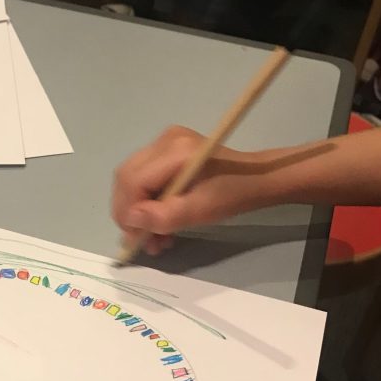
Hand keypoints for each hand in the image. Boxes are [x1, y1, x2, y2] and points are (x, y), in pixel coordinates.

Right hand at [112, 126, 274, 255]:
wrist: (255, 177)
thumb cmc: (232, 194)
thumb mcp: (201, 211)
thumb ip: (164, 217)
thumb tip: (131, 220)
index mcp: (175, 150)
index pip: (133, 181)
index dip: (127, 212)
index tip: (137, 239)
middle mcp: (164, 140)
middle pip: (126, 178)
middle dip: (128, 213)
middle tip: (142, 241)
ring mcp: (163, 142)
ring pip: (131, 179)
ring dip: (136, 211)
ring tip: (154, 238)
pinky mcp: (166, 150)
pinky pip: (143, 176)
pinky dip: (145, 201)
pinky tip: (159, 221)